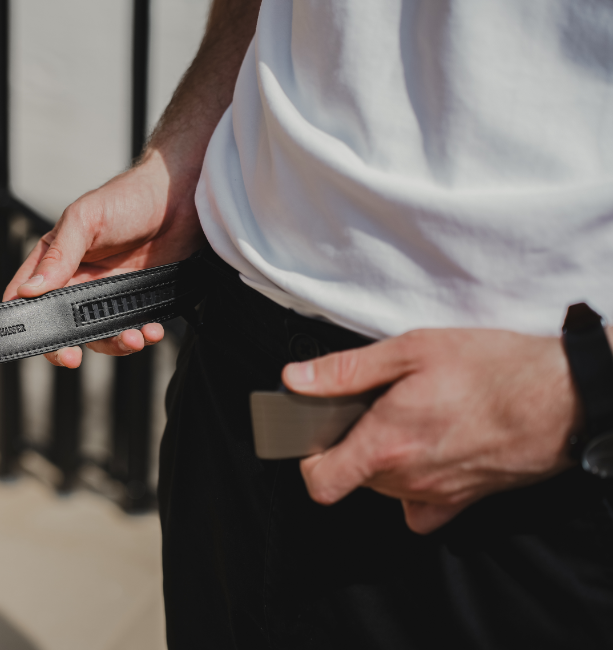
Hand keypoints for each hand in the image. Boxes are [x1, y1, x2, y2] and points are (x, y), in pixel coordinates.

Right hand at [2, 153, 205, 367]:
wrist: (181, 198)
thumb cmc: (127, 198)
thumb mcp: (85, 219)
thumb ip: (58, 255)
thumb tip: (29, 291)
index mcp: (54, 260)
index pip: (25, 296)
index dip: (25, 320)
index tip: (36, 338)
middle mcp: (77, 280)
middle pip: (62, 326)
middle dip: (67, 346)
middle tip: (73, 357)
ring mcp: (108, 293)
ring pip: (100, 334)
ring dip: (114, 343)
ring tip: (132, 338)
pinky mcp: (137, 300)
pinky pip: (133, 328)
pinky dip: (142, 335)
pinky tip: (152, 330)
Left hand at [281, 328, 581, 533]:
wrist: (563, 396)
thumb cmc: (491, 368)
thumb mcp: (411, 350)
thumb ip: (345, 371)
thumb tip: (295, 380)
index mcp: (386, 443)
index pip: (320, 481)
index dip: (309, 458)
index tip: (315, 434)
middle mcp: (407, 478)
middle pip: (352, 478)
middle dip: (350, 445)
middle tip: (372, 407)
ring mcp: (436, 494)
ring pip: (384, 488)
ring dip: (383, 461)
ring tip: (408, 418)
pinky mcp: (464, 501)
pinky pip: (421, 507)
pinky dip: (414, 488)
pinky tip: (425, 454)